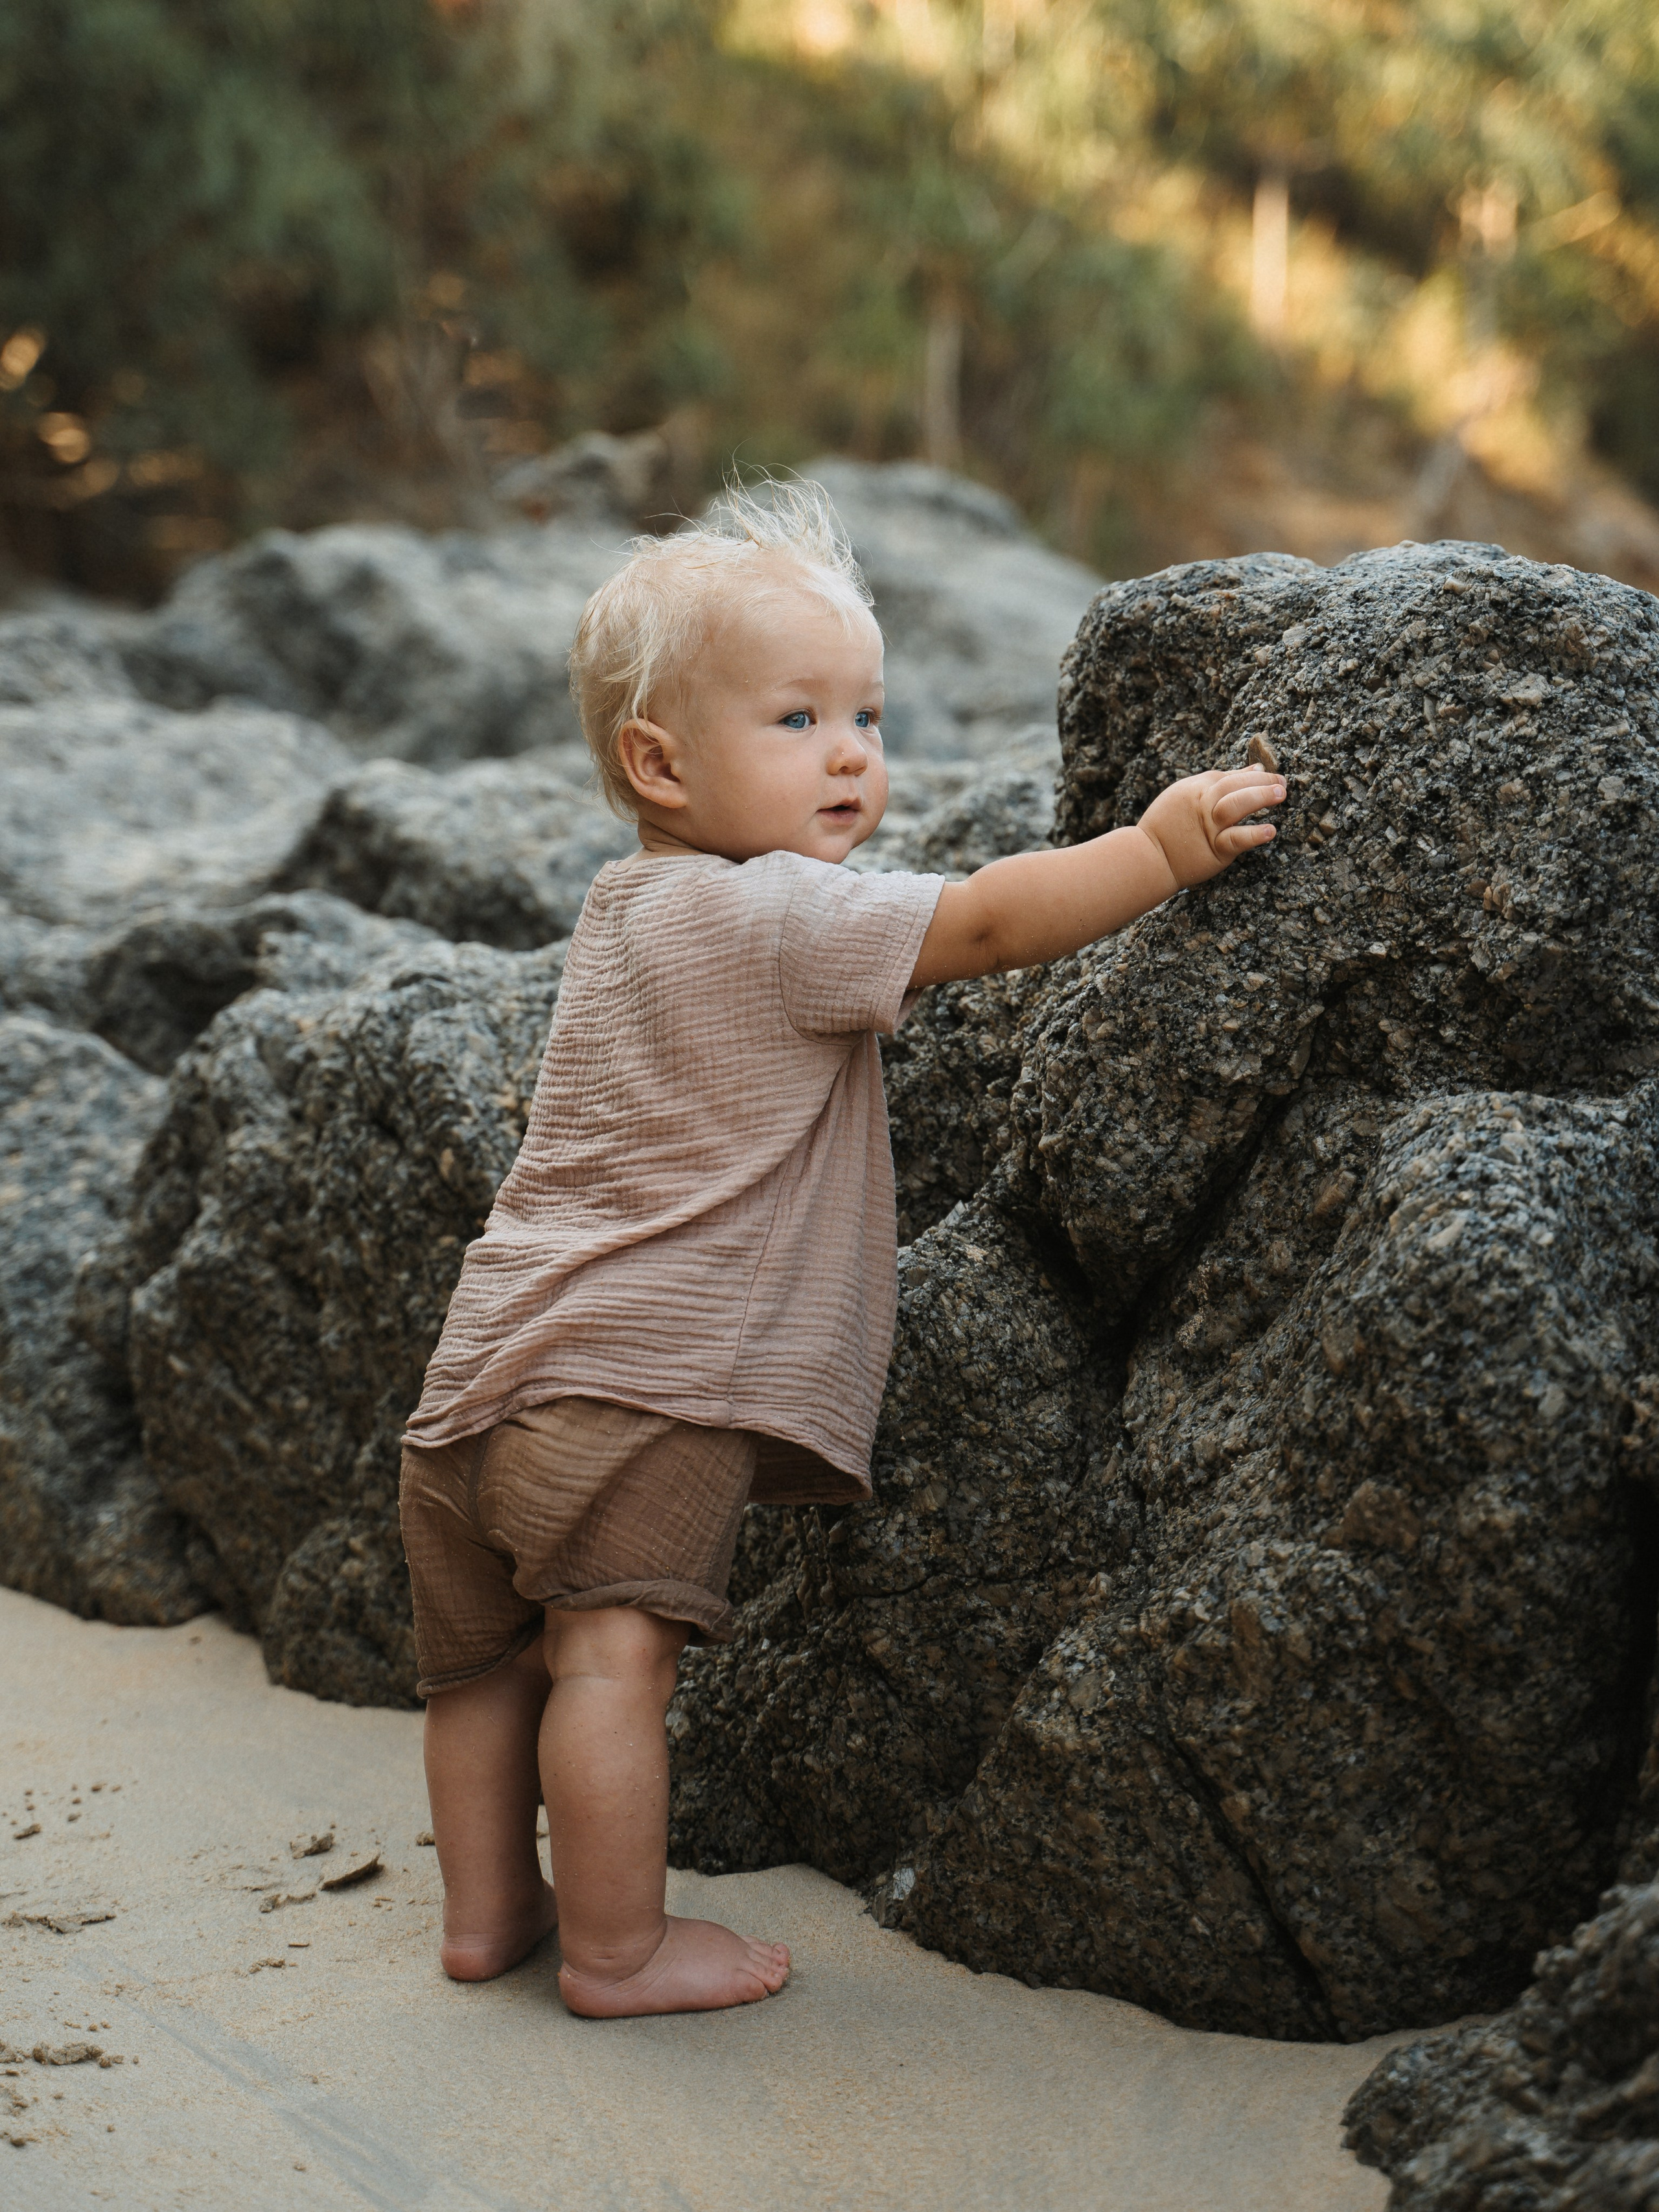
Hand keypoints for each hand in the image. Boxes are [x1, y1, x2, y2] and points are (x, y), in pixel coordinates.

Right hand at [1136, 767, 1285, 890]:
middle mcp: (1201, 805)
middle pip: (1233, 786)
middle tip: (1281, 782)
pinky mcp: (1214, 850)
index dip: (1250, 775)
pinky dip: (1254, 834)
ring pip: (1235, 806)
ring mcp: (1208, 827)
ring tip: (1280, 795)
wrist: (1147, 858)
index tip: (1268, 774)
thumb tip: (1254, 769)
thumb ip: (1215, 783)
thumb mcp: (1183, 796)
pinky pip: (1236, 839)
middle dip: (1260, 782)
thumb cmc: (1166, 827)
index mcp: (1193, 789)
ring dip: (1260, 797)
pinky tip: (1270, 830)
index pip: (1226, 777)